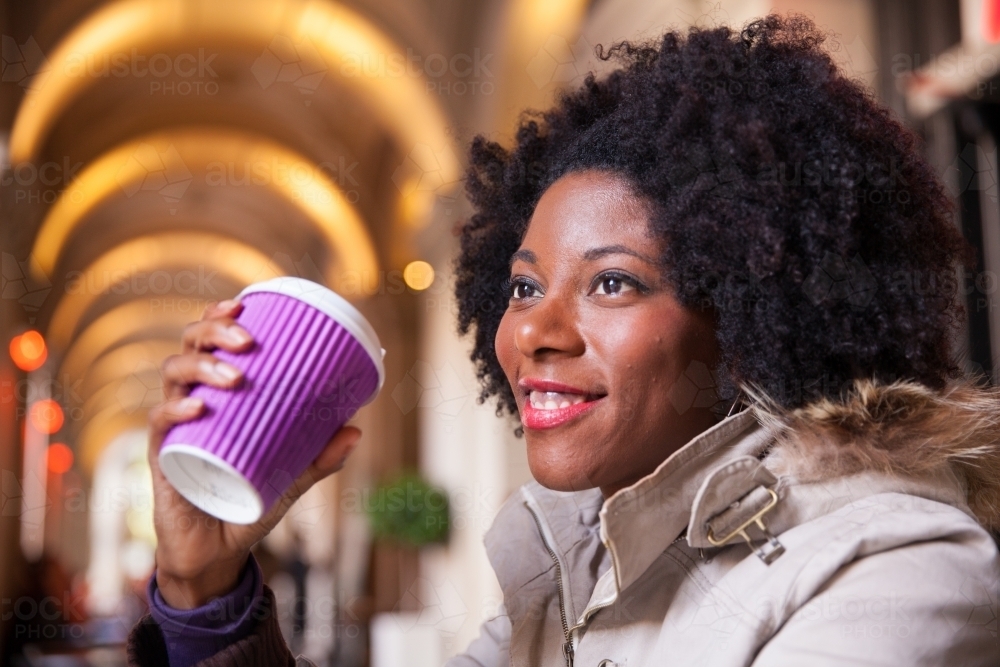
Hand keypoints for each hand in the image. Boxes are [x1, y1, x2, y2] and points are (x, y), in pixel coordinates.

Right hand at [147, 298, 361, 608]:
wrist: (218, 554)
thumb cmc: (249, 504)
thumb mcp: (292, 479)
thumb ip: (320, 457)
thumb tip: (357, 429)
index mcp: (216, 396)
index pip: (208, 343)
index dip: (218, 317)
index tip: (243, 303)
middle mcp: (190, 402)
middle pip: (188, 347)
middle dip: (214, 332)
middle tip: (247, 340)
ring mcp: (173, 428)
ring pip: (172, 376)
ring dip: (202, 367)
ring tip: (233, 376)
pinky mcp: (162, 458)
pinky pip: (159, 424)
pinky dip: (176, 411)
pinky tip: (197, 408)